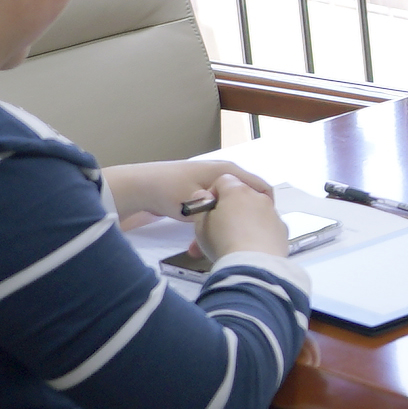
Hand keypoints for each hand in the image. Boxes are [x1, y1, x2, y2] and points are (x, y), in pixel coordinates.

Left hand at [108, 157, 264, 223]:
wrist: (140, 187)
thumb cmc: (169, 191)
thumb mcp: (200, 203)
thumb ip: (224, 209)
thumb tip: (243, 219)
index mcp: (228, 171)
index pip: (263, 188)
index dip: (267, 209)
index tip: (262, 228)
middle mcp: (224, 173)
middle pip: (248, 198)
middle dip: (246, 217)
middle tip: (240, 236)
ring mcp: (213, 181)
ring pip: (232, 204)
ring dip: (228, 220)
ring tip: (222, 237)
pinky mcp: (203, 190)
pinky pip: (219, 205)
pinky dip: (217, 218)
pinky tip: (207, 234)